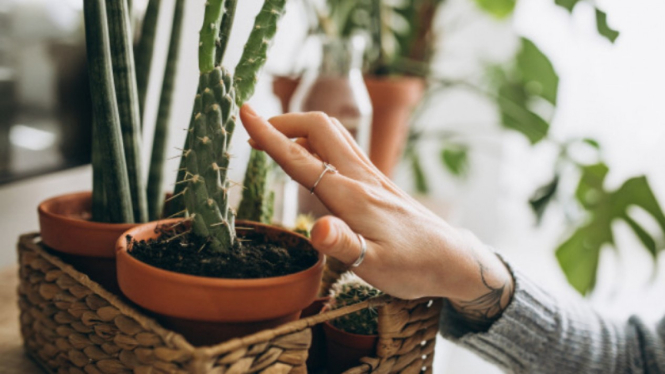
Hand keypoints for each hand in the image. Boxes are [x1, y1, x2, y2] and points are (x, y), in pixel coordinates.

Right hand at [240, 105, 513, 326]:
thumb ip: (345, 245)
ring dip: (300, 129)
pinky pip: (342, 147)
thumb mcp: (377, 265)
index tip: (244, 113)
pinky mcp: (376, 181)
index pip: (301, 158)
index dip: (269, 135)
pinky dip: (317, 142)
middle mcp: (360, 177)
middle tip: (253, 133)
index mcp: (351, 196)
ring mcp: (370, 175)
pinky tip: (311, 159)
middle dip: (283, 122)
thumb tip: (315, 230)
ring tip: (275, 141)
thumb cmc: (414, 266)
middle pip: (319, 128)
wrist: (452, 259)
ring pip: (332, 134)